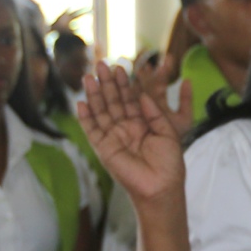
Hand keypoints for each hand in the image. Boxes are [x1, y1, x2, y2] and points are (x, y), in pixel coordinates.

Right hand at [79, 60, 187, 206]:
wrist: (161, 186)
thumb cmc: (169, 162)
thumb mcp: (168, 132)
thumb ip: (155, 113)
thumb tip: (143, 95)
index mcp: (142, 123)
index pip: (130, 99)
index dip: (124, 84)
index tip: (120, 67)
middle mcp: (126, 128)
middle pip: (114, 102)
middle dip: (107, 83)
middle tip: (101, 64)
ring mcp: (113, 137)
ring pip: (101, 112)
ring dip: (94, 95)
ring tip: (88, 76)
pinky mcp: (103, 148)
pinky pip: (92, 130)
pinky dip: (86, 117)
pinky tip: (81, 102)